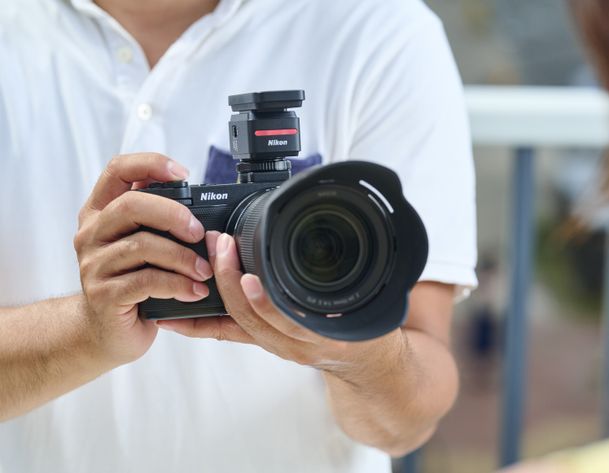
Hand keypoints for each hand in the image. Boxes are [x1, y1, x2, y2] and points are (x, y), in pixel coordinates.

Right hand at [74, 153, 212, 365]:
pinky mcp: (104, 295)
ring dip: (184, 257)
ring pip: (142, 245)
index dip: (151, 164)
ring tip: (205, 270)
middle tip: (200, 233)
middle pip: (131, 205)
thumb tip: (203, 201)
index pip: (117, 169)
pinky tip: (195, 291)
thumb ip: (158, 220)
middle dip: (175, 215)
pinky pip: (147, 281)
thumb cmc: (133, 282)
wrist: (107, 331)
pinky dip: (178, 284)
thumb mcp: (142, 244)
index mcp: (101, 212)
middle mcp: (91, 233)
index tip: (183, 174)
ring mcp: (94, 265)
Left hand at [157, 231, 404, 376]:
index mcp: (321, 331)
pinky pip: (231, 334)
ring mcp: (280, 345)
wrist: (368, 364)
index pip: (286, 317)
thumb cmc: (367, 329)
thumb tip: (335, 237)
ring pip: (238, 323)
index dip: (263, 299)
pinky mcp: (268, 343)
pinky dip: (204, 324)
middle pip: (252, 316)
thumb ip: (345, 279)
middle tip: (221, 243)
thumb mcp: (365, 303)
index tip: (247, 275)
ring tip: (202, 262)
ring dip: (215, 294)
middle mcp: (296, 342)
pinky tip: (179, 315)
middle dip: (230, 279)